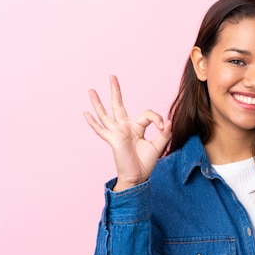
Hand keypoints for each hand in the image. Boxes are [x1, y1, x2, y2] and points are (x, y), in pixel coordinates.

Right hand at [83, 75, 171, 190]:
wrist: (137, 177)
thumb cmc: (145, 163)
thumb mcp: (158, 146)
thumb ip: (164, 134)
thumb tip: (168, 121)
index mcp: (136, 128)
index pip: (146, 115)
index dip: (157, 118)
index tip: (163, 126)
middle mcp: (124, 128)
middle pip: (118, 106)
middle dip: (115, 91)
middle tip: (112, 77)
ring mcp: (117, 133)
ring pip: (105, 114)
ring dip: (98, 102)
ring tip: (91, 90)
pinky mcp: (113, 140)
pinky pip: (101, 130)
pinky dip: (93, 122)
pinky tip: (85, 113)